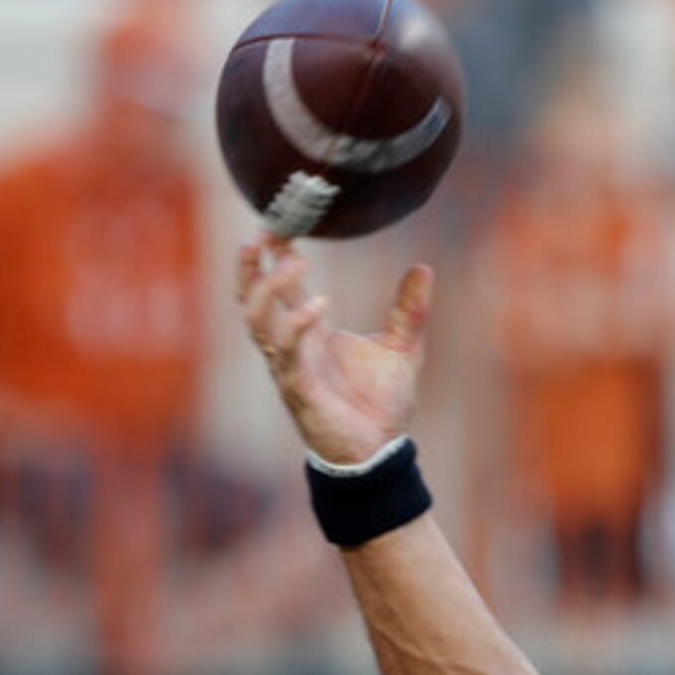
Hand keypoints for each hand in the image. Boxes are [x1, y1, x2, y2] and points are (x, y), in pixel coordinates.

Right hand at [236, 236, 431, 465]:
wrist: (381, 452)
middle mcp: (291, 347)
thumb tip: (424, 267)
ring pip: (258, 322)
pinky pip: (285, 353)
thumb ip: (410, 309)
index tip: (278, 222)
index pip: (280, 287)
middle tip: (263, 233)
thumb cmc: (381, 404)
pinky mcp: (298, 389)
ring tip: (294, 261)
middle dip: (250, 267)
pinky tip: (318, 304)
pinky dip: (296, 325)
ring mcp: (289, 367)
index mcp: (310, 333)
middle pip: (253, 299)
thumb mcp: (403, 346)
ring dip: (269, 289)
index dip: (274, 256)